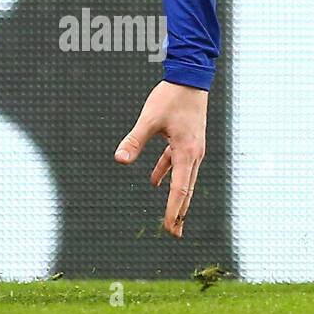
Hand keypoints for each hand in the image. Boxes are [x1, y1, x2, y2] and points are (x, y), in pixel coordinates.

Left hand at [115, 81, 207, 237]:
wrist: (190, 78)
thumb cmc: (170, 97)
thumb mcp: (149, 119)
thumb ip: (134, 140)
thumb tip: (119, 160)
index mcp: (186, 153)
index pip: (180, 190)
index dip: (173, 211)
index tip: (168, 228)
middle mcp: (194, 155)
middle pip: (186, 190)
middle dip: (179, 212)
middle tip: (174, 234)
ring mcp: (192, 148)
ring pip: (183, 179)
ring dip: (176, 197)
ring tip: (170, 217)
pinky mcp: (187, 141)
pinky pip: (176, 163)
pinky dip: (166, 173)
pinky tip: (154, 182)